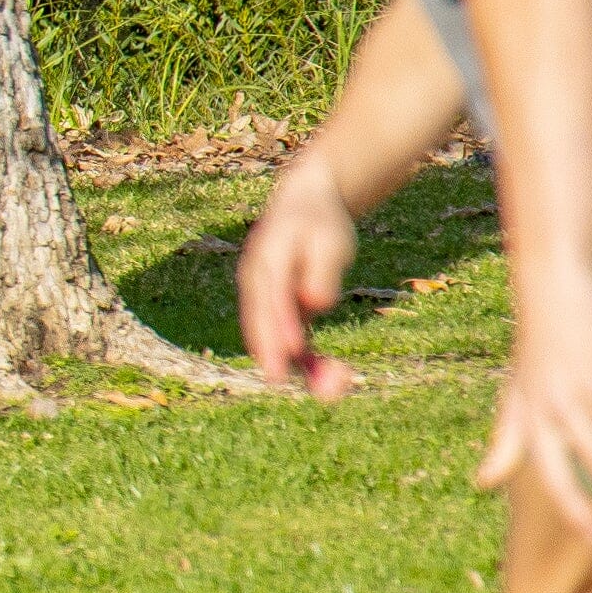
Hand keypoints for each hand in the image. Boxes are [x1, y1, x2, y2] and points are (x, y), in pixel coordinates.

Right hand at [238, 148, 362, 400]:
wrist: (304, 207)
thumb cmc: (320, 223)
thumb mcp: (330, 238)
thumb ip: (322, 270)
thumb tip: (316, 304)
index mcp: (266, 260)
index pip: (271, 298)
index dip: (280, 326)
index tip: (293, 350)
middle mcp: (256, 285)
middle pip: (260, 326)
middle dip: (277, 356)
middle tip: (294, 384)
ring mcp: (261, 300)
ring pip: (268, 339)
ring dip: (294, 365)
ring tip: (334, 385)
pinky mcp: (274, 311)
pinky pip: (282, 340)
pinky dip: (301, 360)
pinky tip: (330, 376)